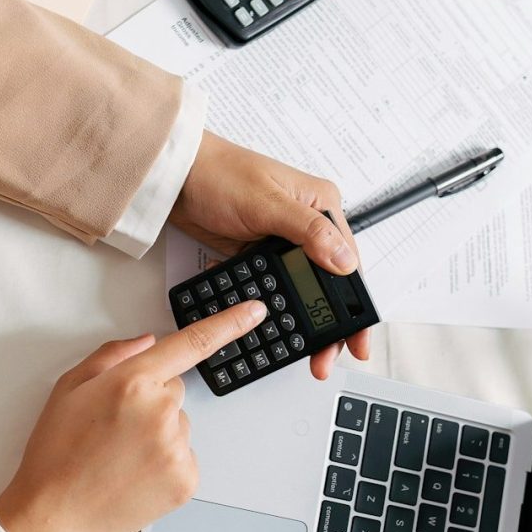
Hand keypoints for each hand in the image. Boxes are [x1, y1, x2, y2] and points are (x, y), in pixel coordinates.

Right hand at [0, 300, 267, 531]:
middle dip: (150, 401)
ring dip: (157, 434)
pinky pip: (184, 456)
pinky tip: (133, 474)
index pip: (192, 343)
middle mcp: (161, 411)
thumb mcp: (69, 387)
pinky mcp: (186, 479)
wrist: (53, 516)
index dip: (230, 323)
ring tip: (118, 456)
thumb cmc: (56, 452)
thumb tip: (151, 341)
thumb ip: (113, 355)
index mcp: (132, 382)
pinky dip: (165, 463)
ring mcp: (177, 447)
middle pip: (174, 390)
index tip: (256, 311)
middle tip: (114, 428)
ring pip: (178, 425)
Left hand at [171, 131, 370, 378]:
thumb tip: (345, 261)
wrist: (174, 177)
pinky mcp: (256, 254)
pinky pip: (270, 287)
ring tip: (296, 349)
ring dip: (296, 320)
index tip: (356, 338)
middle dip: (327, 323)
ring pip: (298, 290)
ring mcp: (280, 241)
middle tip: (324, 358)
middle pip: (326, 283)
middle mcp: (306, 225)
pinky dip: (266, 304)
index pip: (348, 262)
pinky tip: (262, 322)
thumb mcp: (267, 203)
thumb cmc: (219, 173)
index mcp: (320, 206)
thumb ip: (309, 232)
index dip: (354, 304)